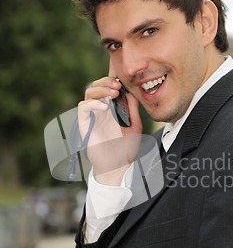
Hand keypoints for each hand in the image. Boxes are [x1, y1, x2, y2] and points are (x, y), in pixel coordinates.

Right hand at [78, 63, 142, 184]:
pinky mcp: (85, 125)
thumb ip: (132, 108)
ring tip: (113, 93)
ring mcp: (92, 117)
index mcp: (111, 109)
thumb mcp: (134, 125)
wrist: (119, 166)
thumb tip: (131, 92)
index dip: (111, 82)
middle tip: (117, 86)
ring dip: (100, 90)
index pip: (106, 88)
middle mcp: (100, 111)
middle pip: (95, 87)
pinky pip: (83, 108)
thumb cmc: (126, 148)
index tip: (122, 84)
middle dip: (105, 82)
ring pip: (88, 94)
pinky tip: (104, 107)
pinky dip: (92, 103)